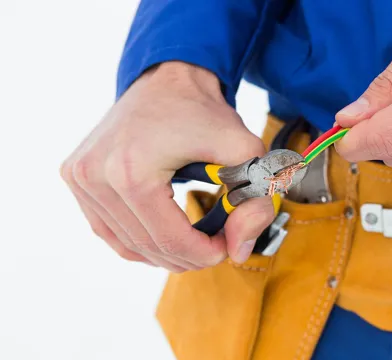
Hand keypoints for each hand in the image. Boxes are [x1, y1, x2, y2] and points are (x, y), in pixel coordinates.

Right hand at [60, 62, 273, 271]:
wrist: (167, 78)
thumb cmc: (204, 112)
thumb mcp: (244, 150)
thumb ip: (254, 201)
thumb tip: (240, 250)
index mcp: (130, 171)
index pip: (170, 240)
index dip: (205, 253)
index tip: (227, 247)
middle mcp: (95, 175)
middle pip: (146, 246)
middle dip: (187, 256)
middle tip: (215, 245)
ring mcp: (79, 177)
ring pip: (124, 244)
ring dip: (163, 252)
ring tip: (193, 242)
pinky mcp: (76, 176)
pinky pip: (106, 228)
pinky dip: (138, 239)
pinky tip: (164, 235)